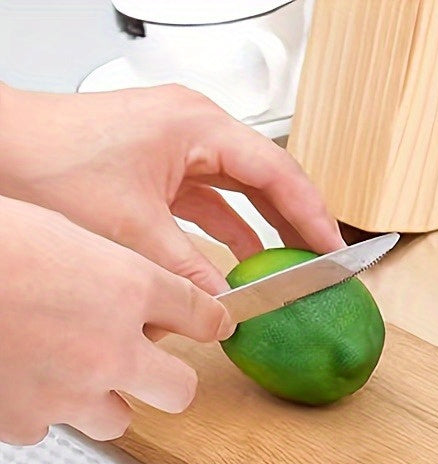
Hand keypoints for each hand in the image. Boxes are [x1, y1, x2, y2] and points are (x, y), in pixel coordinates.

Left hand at [0, 83, 344, 294]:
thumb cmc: (48, 162)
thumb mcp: (133, 229)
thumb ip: (189, 271)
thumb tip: (224, 307)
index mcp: (198, 127)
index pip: (277, 171)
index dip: (312, 214)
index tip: (333, 248)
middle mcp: (194, 129)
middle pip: (266, 178)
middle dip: (296, 221)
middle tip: (321, 259)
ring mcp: (177, 146)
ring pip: (241, 189)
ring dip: (265, 226)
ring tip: (289, 262)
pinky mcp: (160, 167)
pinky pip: (210, 199)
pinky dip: (228, 229)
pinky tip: (241, 258)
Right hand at [0, 195, 234, 445]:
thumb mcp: (61, 231)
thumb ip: (108, 273)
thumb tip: (132, 292)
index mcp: (126, 286)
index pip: (202, 313)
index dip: (212, 321)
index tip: (212, 324)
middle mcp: (112, 345)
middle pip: (180, 389)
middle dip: (168, 379)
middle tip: (148, 366)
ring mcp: (72, 391)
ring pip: (118, 419)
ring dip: (101, 399)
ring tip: (68, 371)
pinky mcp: (26, 420)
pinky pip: (49, 427)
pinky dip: (38, 408)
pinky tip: (16, 377)